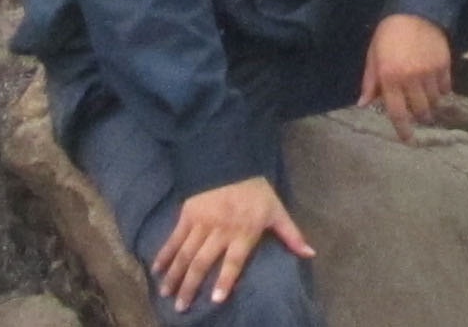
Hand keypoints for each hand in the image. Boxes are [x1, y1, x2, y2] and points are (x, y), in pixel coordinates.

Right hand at [153, 175, 314, 313]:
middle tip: (182, 308)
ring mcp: (201, 222)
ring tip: (167, 295)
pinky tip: (157, 270)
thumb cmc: (256, 190)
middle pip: (202, 262)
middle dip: (191, 286)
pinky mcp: (187, 214)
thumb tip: (310, 254)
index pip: (232, 260)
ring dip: (175, 275)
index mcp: (243, 231)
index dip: (224, 280)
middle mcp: (220, 230)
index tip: (215, 300)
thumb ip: (291, 235)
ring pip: (185, 253)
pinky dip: (165, 254)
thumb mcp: (277, 210)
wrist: (231, 158)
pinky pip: (174, 237)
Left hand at [358, 12, 454, 141]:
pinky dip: (442, 90)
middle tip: (418, 113)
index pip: (397, 112)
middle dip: (419, 116)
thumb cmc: (389, 33)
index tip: (407, 139)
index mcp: (390, 78)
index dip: (403, 129)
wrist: (415, 10)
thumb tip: (363, 104)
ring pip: (434, 102)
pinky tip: (436, 84)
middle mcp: (410, 79)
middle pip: (420, 111)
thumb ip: (369, 81)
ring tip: (426, 96)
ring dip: (430, 103)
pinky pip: (446, 88)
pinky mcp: (444, 65)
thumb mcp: (373, 55)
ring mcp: (429, 73)